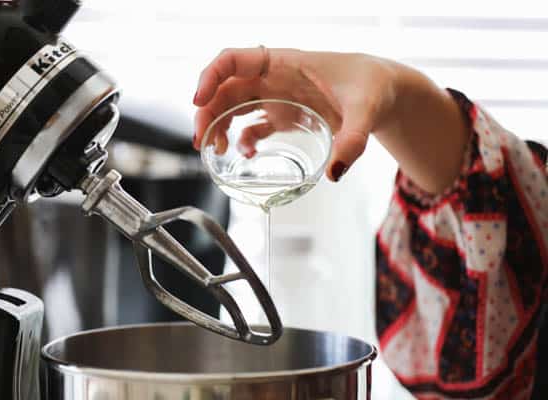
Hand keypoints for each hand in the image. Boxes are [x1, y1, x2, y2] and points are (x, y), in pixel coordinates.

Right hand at [193, 47, 398, 181]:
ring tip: (216, 150)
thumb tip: (335, 172)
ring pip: (233, 107)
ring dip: (218, 126)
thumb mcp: (365, 110)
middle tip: (203, 142)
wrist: (384, 93)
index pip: (233, 59)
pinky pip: (253, 125)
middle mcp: (273, 79)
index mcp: (283, 63)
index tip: (198, 100)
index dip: (210, 76)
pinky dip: (242, 139)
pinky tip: (246, 153)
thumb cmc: (372, 86)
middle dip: (207, 112)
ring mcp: (276, 98)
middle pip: (225, 89)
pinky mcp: (284, 116)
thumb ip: (353, 139)